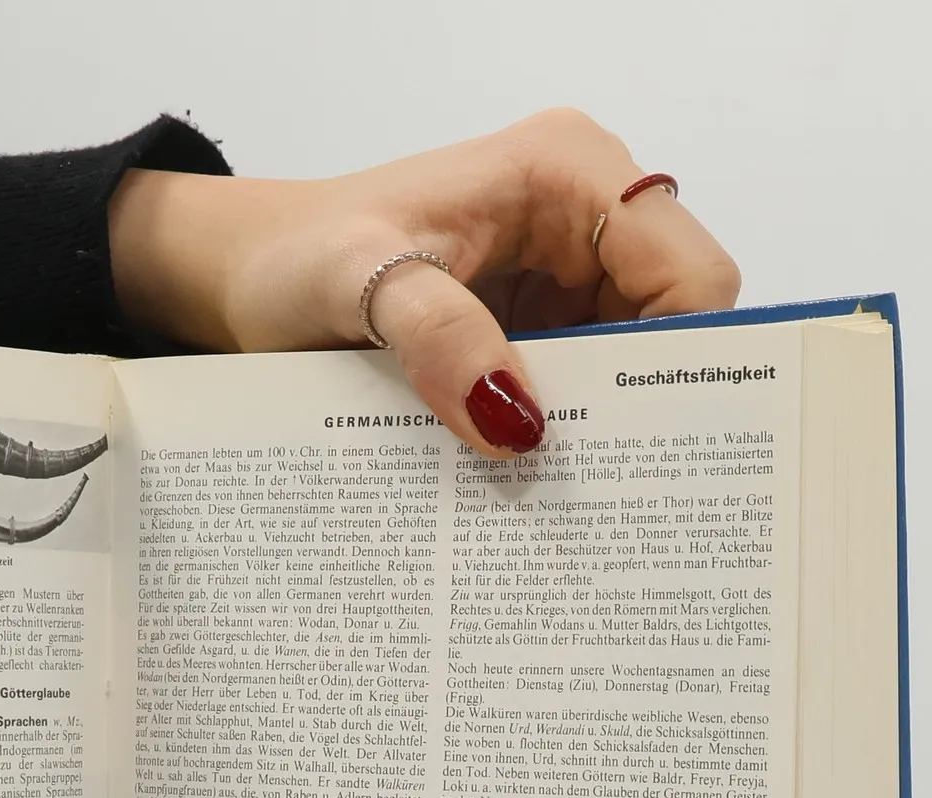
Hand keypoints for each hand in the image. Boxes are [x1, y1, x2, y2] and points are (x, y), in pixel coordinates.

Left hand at [109, 107, 740, 455]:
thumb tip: (517, 425)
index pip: (689, 272)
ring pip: (625, 368)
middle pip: (670, 325)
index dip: (681, 357)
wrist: (242, 277)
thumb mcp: (355, 286)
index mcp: (568, 172)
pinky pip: (569, 389)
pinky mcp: (528, 327)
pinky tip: (518, 475)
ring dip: (592, 428)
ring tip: (552, 492)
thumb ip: (437, 339)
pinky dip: (550, 433)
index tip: (633, 440)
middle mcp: (580, 216)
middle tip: (595, 488)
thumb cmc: (291, 256)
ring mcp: (558, 274)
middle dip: (639, 404)